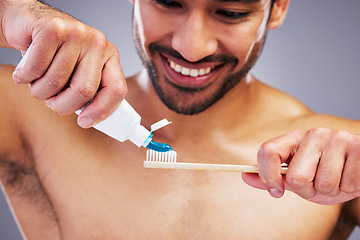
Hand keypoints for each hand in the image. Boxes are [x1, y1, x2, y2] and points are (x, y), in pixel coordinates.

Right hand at [1, 0, 126, 127]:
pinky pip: (36, 68)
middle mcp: (97, 44)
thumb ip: (88, 91)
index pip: (117, 89)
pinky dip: (25, 77)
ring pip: (55, 81)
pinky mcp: (52, 29)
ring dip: (40, 91)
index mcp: (110, 57)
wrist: (28, 23)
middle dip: (63, 105)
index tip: (84, 122)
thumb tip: (90, 119)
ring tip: (37, 81)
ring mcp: (77, 34)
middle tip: (52, 102)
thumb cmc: (55, 55)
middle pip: (84, 91)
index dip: (101, 111)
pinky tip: (25, 71)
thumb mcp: (78, 72)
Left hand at [243, 128, 359, 204]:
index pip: (267, 151)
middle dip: (307, 190)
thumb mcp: (297, 177)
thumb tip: (245, 176)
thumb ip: (273, 177)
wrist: (359, 169)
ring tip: (336, 179)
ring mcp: (337, 138)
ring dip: (330, 191)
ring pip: (323, 185)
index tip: (275, 191)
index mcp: (294, 138)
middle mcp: (314, 133)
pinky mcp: (358, 148)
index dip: (267, 176)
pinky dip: (348, 189)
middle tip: (317, 184)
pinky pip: (347, 184)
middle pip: (296, 177)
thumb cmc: (326, 173)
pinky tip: (350, 177)